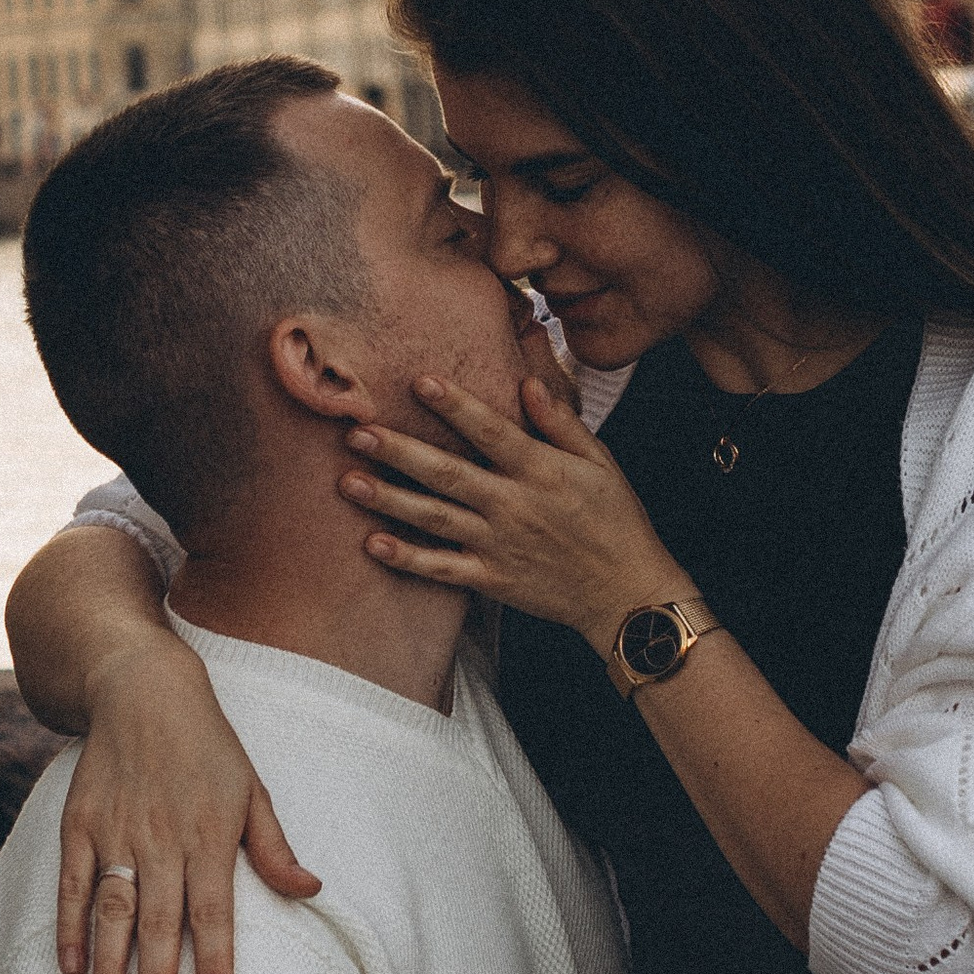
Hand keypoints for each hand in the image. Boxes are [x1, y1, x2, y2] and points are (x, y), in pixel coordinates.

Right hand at [52, 635, 319, 973]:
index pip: (212, 909)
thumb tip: (311, 891)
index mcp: (209, 834)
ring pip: (113, 909)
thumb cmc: (208, 746)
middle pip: (158, 920)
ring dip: (110, 964)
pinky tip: (70, 965)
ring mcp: (116, 832)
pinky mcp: (80, 824)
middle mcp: (161, 838)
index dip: (213, 957)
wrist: (143, 690)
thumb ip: (274, 849)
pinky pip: (73, 883)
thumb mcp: (252, 789)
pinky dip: (70, 925)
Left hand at [338, 371, 680, 646]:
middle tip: (357, 431)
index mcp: (541, 470)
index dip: (456, 405)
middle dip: (400, 451)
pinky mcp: (491, 579)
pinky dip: (407, 558)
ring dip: (389, 499)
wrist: (626, 592)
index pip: (492, 431)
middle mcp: (514, 505)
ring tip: (348, 482)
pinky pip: (442, 568)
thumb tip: (526, 382)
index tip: (419, 381)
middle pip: (448, 473)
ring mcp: (499, 545)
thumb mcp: (600, 461)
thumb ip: (561, 422)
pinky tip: (372, 543)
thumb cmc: (616, 519)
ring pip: (435, 518)